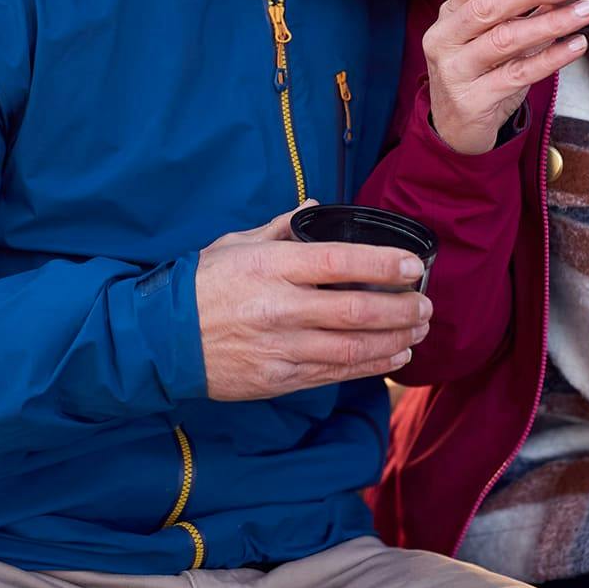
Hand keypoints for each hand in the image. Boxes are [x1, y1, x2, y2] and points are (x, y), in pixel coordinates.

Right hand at [196, 206, 432, 401]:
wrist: (162, 340)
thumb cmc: (201, 285)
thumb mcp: (235, 243)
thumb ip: (280, 227)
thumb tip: (314, 208)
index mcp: (272, 266)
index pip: (339, 261)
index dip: (383, 263)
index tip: (413, 265)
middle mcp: (280, 307)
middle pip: (356, 309)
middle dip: (401, 308)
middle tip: (427, 304)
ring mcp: (281, 347)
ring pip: (353, 348)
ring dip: (394, 340)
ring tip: (418, 331)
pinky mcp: (279, 379)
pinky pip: (335, 374)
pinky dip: (370, 367)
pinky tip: (392, 356)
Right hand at [424, 0, 588, 154]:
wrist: (454, 128)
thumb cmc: (478, 72)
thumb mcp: (489, 35)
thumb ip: (516, 9)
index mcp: (450, 14)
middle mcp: (446, 38)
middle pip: (489, 6)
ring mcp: (455, 70)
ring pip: (505, 40)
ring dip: (551, 22)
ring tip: (586, 10)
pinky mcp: (472, 100)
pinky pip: (518, 75)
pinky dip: (551, 58)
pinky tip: (577, 45)